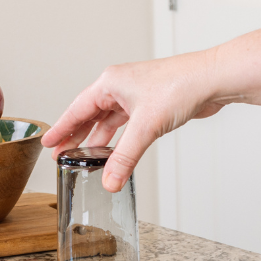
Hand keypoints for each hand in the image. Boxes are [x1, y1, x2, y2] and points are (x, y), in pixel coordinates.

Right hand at [41, 49, 230, 191]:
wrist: (214, 79)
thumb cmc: (182, 86)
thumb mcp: (146, 127)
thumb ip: (125, 157)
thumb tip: (109, 181)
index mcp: (110, 83)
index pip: (77, 110)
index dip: (61, 128)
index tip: (47, 142)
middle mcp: (120, 86)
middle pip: (89, 116)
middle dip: (75, 137)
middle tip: (61, 155)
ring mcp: (136, 95)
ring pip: (108, 121)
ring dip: (96, 139)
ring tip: (83, 157)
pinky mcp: (151, 105)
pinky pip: (126, 125)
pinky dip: (117, 139)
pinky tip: (113, 151)